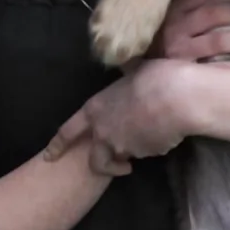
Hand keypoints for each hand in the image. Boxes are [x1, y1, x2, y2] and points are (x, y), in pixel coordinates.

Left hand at [43, 60, 189, 175]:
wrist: (180, 98)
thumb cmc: (155, 77)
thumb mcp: (134, 70)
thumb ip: (126, 75)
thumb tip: (128, 63)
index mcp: (95, 109)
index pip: (68, 132)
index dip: (57, 146)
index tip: (49, 157)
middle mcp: (104, 132)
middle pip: (96, 159)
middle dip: (105, 165)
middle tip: (119, 165)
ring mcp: (125, 147)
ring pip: (123, 158)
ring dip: (131, 156)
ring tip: (146, 144)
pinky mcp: (147, 154)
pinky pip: (147, 152)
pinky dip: (152, 146)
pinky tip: (165, 132)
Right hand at [151, 0, 229, 66]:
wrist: (144, 74)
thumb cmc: (164, 41)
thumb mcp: (172, 17)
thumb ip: (194, 5)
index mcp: (174, 8)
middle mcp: (176, 27)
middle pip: (214, 14)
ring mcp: (180, 51)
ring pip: (218, 40)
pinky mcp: (185, 73)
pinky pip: (217, 68)